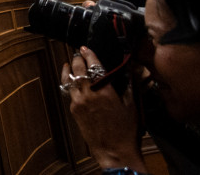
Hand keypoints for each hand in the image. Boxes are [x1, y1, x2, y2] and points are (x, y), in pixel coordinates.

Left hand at [62, 47, 145, 170]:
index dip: (89, 54)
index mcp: (105, 90)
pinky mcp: (74, 110)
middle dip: (77, 58)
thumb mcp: (132, 105)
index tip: (85, 48)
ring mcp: (79, 101)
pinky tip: (70, 79)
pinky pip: (68, 91)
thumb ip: (129, 84)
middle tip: (78, 53)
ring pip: (69, 79)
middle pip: (78, 69)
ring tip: (70, 63)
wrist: (114, 151)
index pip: (94, 65)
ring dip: (69, 69)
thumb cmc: (126, 129)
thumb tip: (130, 69)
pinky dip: (67, 82)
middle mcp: (89, 93)